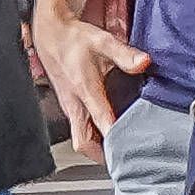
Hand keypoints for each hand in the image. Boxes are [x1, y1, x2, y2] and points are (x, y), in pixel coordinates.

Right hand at [32, 12, 152, 145]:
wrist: (50, 33)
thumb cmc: (74, 39)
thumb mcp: (102, 41)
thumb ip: (125, 54)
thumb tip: (144, 62)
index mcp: (84, 90)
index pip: (100, 122)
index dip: (114, 138)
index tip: (130, 148)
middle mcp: (74, 103)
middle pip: (84, 142)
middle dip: (103, 155)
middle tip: (127, 161)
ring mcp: (70, 107)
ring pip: (80, 139)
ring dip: (98, 149)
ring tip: (122, 153)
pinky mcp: (70, 106)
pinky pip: (80, 130)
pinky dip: (94, 138)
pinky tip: (109, 137)